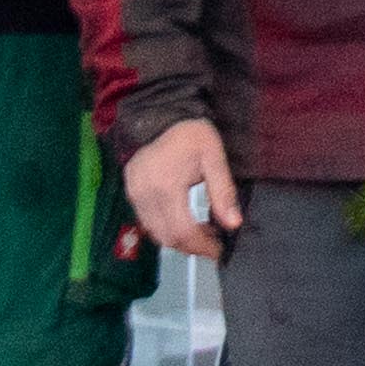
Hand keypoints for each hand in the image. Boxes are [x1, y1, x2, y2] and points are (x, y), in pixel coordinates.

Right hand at [120, 118, 242, 262]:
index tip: (218, 250)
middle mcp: (145, 194)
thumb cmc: (190, 134)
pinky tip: (182, 219)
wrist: (161, 115)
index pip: (183, 231)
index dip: (202, 246)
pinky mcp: (130, 192)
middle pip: (168, 237)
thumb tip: (233, 224)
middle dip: (192, 247)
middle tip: (212, 243)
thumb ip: (223, 192)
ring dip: (178, 239)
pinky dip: (165, 227)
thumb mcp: (214, 158)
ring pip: (156, 232)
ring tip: (201, 231)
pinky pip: (147, 221)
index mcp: (167, 185)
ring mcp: (134, 194)